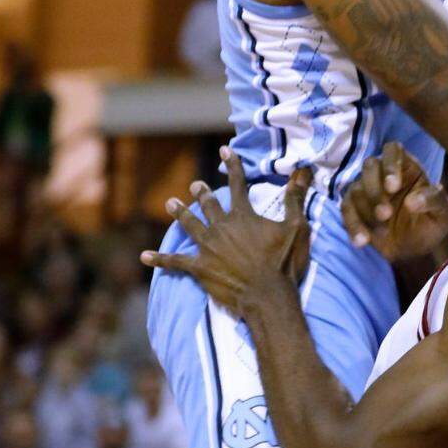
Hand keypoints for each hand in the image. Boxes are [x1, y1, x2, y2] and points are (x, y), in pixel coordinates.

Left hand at [140, 156, 311, 314]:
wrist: (268, 296)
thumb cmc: (285, 262)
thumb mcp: (297, 227)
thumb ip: (296, 198)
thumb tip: (302, 171)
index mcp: (244, 216)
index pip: (237, 184)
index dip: (233, 166)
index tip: (225, 151)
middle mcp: (223, 227)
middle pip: (209, 205)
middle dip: (202, 193)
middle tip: (194, 185)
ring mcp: (208, 248)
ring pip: (190, 225)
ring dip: (180, 214)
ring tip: (170, 203)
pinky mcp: (199, 269)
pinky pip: (175, 262)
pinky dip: (160, 259)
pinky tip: (144, 256)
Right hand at [341, 141, 447, 262]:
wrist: (416, 250)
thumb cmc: (432, 223)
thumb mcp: (445, 213)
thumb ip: (436, 200)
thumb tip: (413, 201)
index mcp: (407, 167)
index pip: (392, 150)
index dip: (390, 164)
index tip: (393, 187)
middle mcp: (383, 173)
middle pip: (369, 166)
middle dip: (374, 190)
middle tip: (385, 215)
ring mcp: (366, 189)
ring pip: (356, 189)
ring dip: (366, 212)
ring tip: (381, 232)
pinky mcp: (354, 208)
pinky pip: (346, 209)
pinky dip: (353, 225)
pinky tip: (362, 241)